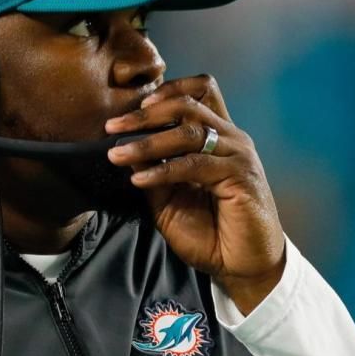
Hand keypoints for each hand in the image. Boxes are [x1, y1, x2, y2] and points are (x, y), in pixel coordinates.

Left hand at [106, 74, 285, 314]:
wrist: (242, 266)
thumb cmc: (208, 231)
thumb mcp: (168, 198)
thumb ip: (151, 170)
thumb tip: (122, 146)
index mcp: (217, 135)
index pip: (199, 91)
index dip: (167, 89)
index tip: (132, 106)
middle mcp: (230, 138)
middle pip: (188, 105)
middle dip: (145, 113)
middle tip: (112, 126)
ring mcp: (238, 155)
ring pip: (189, 132)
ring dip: (148, 142)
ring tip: (117, 154)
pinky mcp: (241, 177)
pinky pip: (195, 164)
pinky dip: (163, 170)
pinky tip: (140, 180)